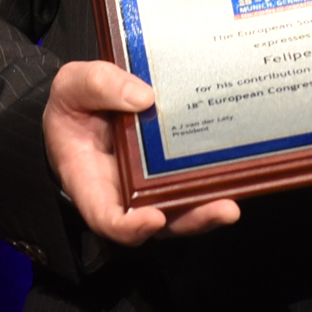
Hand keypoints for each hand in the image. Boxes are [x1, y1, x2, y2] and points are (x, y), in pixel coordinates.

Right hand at [43, 59, 241, 245]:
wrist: (87, 101)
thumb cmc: (74, 103)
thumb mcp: (72, 85)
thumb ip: (99, 85)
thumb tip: (143, 97)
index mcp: (90, 181)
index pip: (107, 217)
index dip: (130, 227)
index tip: (152, 218)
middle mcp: (124, 193)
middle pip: (159, 221)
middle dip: (192, 219)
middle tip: (222, 209)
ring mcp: (151, 185)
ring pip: (183, 208)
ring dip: (210, 208)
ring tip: (233, 203)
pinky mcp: (173, 170)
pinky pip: (194, 183)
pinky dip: (215, 182)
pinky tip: (239, 170)